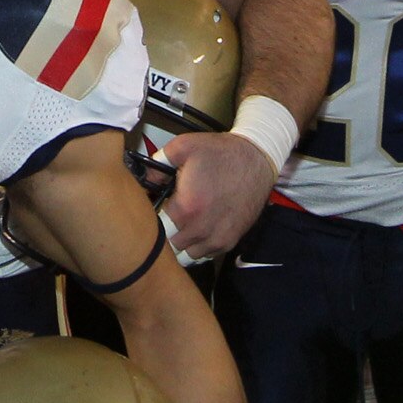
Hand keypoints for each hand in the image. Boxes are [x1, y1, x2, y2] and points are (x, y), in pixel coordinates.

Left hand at [158, 129, 274, 258]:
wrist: (257, 159)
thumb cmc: (220, 152)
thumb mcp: (183, 147)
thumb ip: (157, 164)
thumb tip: (145, 180)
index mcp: (187, 209)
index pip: (157, 230)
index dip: (151, 221)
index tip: (154, 210)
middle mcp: (202, 230)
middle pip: (170, 247)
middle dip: (165, 234)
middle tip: (166, 217)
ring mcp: (218, 239)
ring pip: (187, 255)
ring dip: (181, 243)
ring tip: (182, 224)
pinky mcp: (231, 241)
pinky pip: (206, 255)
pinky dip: (198, 246)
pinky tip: (198, 228)